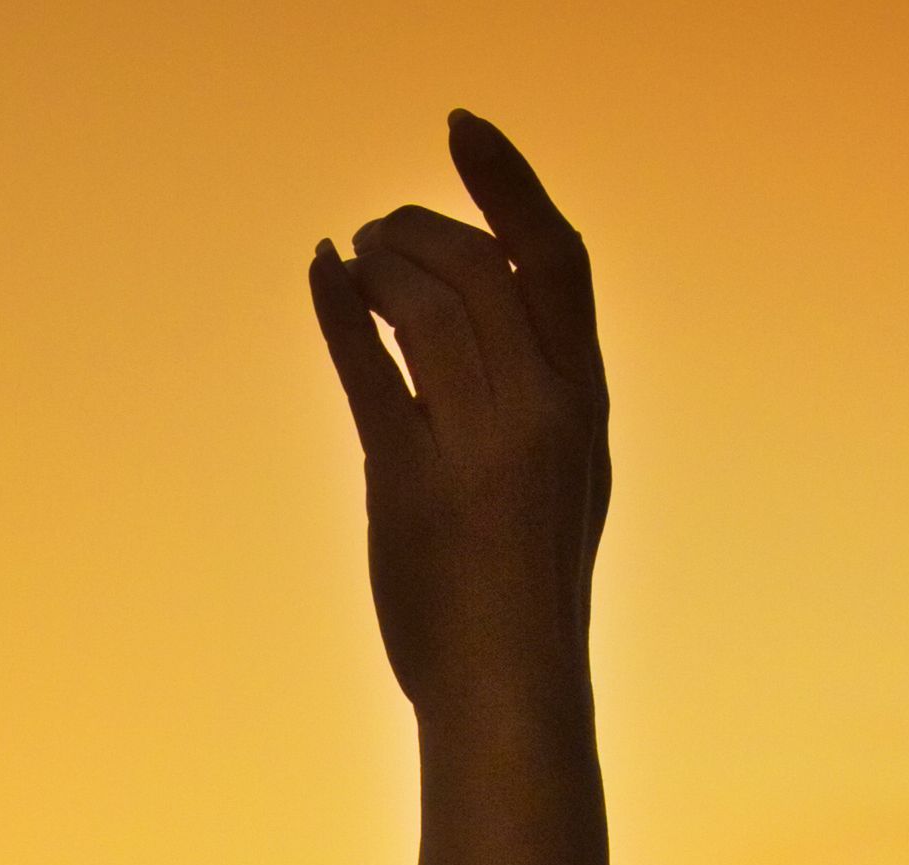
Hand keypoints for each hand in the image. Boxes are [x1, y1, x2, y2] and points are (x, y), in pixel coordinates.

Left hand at [309, 112, 610, 721]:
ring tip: (356, 255)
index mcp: (585, 404)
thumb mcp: (563, 476)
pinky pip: (367, 365)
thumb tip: (469, 316)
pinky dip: (338, 306)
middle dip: (421, 228)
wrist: (510, 689)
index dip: (507, 183)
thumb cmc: (530, 590)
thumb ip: (535, 396)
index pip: (554, 259)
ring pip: (425, 305)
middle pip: (479, 267)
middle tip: (383, 228)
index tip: (462, 130)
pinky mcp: (411, 482)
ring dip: (381, 261)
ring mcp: (479, 446)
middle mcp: (541, 412)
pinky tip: (322, 273)